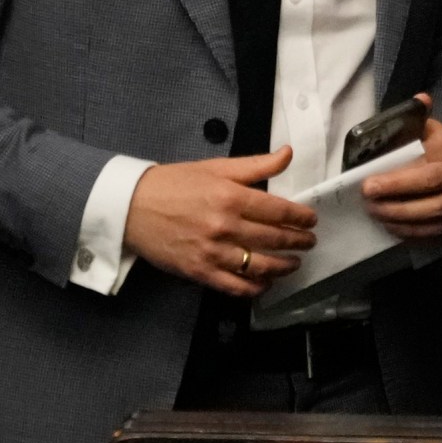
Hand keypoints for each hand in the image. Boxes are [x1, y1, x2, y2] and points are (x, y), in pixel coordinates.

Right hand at [123, 147, 318, 296]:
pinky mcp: (200, 272)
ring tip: (294, 263)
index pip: (279, 211)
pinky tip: (265, 283)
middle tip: (308, 242)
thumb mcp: (215, 167)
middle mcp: (225, 226)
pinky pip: (236, 287)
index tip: (310, 220)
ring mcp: (213, 252)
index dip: (300, 218)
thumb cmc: (173, 183)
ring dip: (283, 267)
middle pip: (274, 239)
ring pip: (260, 266)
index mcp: (230, 196)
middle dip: (298, 242)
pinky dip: (255, 288)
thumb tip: (287, 154)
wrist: (131, 206)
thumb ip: (255, 165)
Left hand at [360, 93, 441, 239]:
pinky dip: (413, 232)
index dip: (397, 182)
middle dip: (396, 205)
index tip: (367, 185)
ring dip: (402, 220)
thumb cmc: (438, 145)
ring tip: (376, 215)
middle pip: (432, 200)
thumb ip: (418, 116)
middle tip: (368, 204)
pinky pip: (437, 231)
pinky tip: (392, 227)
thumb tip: (421, 99)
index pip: (426, 172)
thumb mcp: (430, 126)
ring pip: (435, 218)